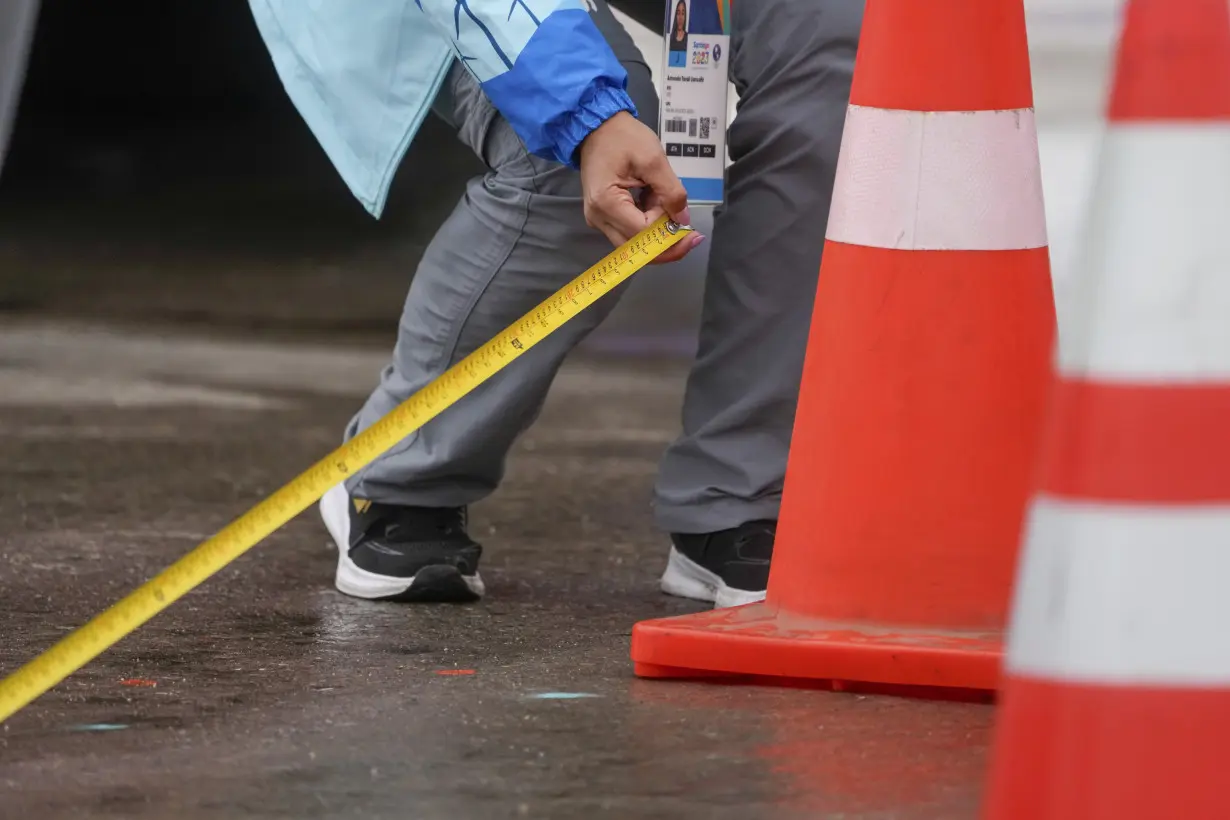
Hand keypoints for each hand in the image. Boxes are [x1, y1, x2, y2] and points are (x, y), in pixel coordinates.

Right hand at [578, 111, 704, 263]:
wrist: (597, 127)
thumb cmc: (623, 137)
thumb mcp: (654, 159)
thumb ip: (671, 191)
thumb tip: (683, 219)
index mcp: (606, 202)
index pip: (642, 234)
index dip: (669, 236)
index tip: (691, 230)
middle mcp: (598, 218)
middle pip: (636, 248)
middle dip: (666, 244)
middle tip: (691, 234)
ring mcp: (599, 219)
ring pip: (634, 244)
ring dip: (658, 233)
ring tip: (670, 208)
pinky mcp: (604, 217)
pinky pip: (629, 232)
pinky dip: (649, 225)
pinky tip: (658, 207)